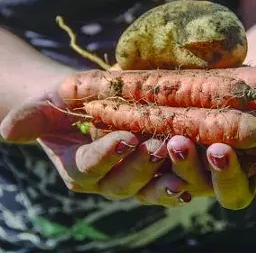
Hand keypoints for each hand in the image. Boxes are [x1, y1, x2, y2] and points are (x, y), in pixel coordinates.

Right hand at [0, 82, 191, 205]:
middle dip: (142, 167)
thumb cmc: (71, 99)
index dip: (106, 156)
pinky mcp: (160, 174)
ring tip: (183, 165)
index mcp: (80, 167)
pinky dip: (187, 178)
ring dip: (168, 179)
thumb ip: (33, 116)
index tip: (125, 138)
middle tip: (160, 146)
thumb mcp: (51, 100)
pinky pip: (173, 183)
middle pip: (124, 184)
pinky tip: (202, 170)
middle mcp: (108, 180)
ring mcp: (137, 180)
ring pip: (151, 190)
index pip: (90, 168)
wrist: (96, 100)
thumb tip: (7, 132)